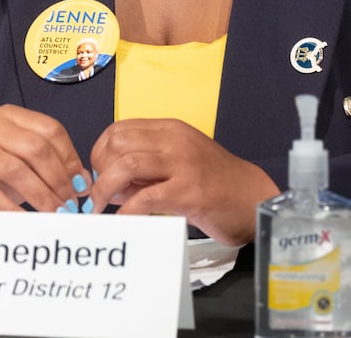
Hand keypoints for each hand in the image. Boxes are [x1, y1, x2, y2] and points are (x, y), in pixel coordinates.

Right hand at [0, 104, 90, 211]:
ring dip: (42, 196)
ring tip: (55, 214)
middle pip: (37, 148)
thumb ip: (49, 165)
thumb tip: (83, 183)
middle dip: (59, 179)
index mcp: (10, 116)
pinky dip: (14, 210)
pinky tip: (28, 222)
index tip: (81, 183)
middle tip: (70, 203)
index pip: (51, 130)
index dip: (70, 158)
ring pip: (18, 170)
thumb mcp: (18, 159)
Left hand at [88, 118, 278, 244]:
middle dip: (99, 171)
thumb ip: (147, 168)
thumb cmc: (214, 182)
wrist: (253, 197)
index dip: (99, 152)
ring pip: (127, 165)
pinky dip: (126, 211)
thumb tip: (111, 183)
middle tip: (98, 195)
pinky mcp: (189, 192)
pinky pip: (146, 198)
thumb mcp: (178, 163)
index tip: (98, 175)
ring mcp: (182, 164)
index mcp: (169, 129)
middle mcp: (174, 140)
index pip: (119, 129)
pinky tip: (123, 222)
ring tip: (100, 209)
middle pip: (117, 144)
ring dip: (105, 189)